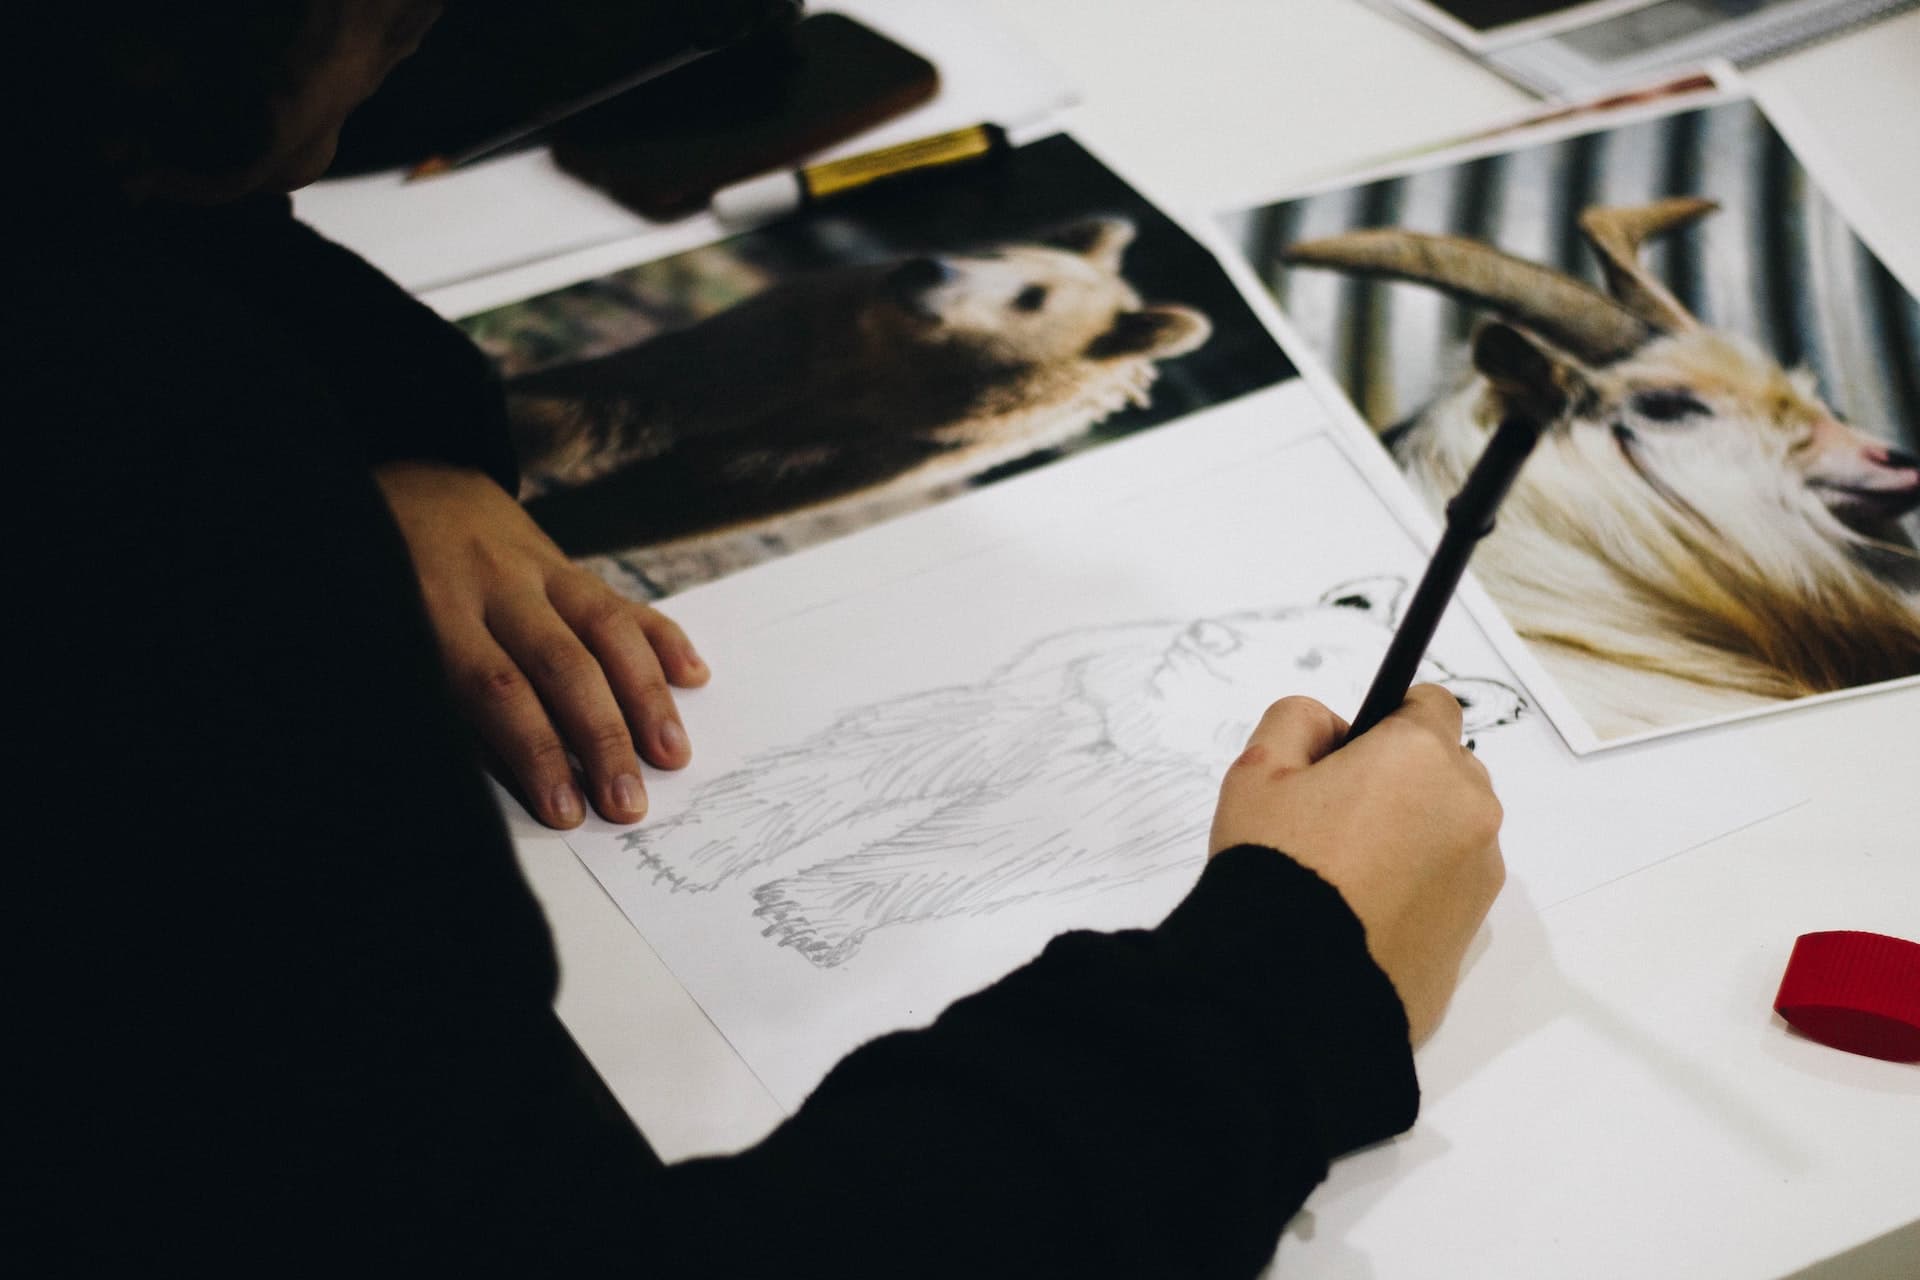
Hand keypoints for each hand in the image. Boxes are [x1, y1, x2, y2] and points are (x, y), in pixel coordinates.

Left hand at [374, 461, 708, 827]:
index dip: (538, 752)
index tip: (566, 810)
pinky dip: (661, 637)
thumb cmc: (380, 582)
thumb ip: (438, 697)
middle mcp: (497, 584)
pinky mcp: (567, 563)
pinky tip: (693, 674)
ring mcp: (539, 568)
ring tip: (673, 754)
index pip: (499, 689)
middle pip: (565, 666)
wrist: (403, 485)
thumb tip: (503, 770)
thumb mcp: (386, 637)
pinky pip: (622, 600)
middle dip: (604, 738)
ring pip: (606, 629)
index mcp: (437, 608)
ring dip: (647, 697)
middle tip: (631, 800)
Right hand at [1208, 685, 1504, 1043]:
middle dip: (1404, 780)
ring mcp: (1480, 871)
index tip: (1350, 754)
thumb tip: (1333, 730)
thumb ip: (1297, 720)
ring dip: (1417, 834)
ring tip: (1350, 875)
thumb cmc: (1276, 867)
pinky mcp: (1476, 929)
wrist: (1294, 986)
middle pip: (1447, 769)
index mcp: (1421, 755)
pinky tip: (1367, 913)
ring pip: (1452, 829)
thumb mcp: (1256, 770)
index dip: (1387, 722)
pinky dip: (1422, 888)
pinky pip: (1452, 886)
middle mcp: (1469, 807)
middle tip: (1336, 819)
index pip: (1430, 704)